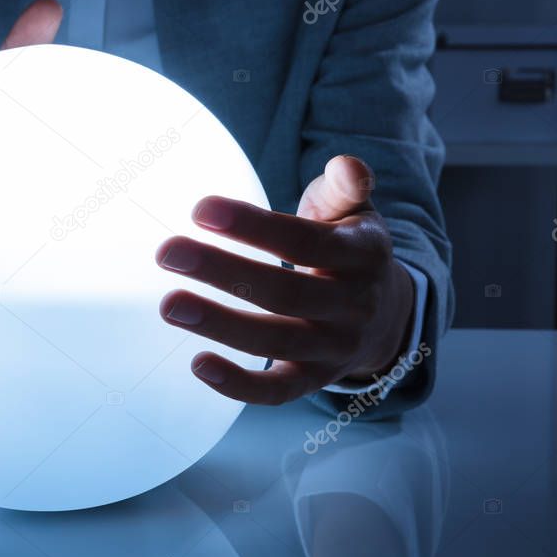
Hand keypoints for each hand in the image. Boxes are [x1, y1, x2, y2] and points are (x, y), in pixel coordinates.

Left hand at [156, 155, 414, 404]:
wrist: (388, 315)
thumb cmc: (348, 248)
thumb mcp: (355, 212)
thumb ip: (343, 187)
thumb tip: (346, 165)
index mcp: (362, 255)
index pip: (305, 240)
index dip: (253, 226)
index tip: (200, 209)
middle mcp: (352, 305)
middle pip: (283, 292)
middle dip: (222, 271)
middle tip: (167, 251)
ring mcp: (334, 347)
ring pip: (275, 342)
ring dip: (219, 324)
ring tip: (169, 305)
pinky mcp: (314, 380)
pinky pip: (278, 392)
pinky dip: (239, 385)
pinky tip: (198, 364)